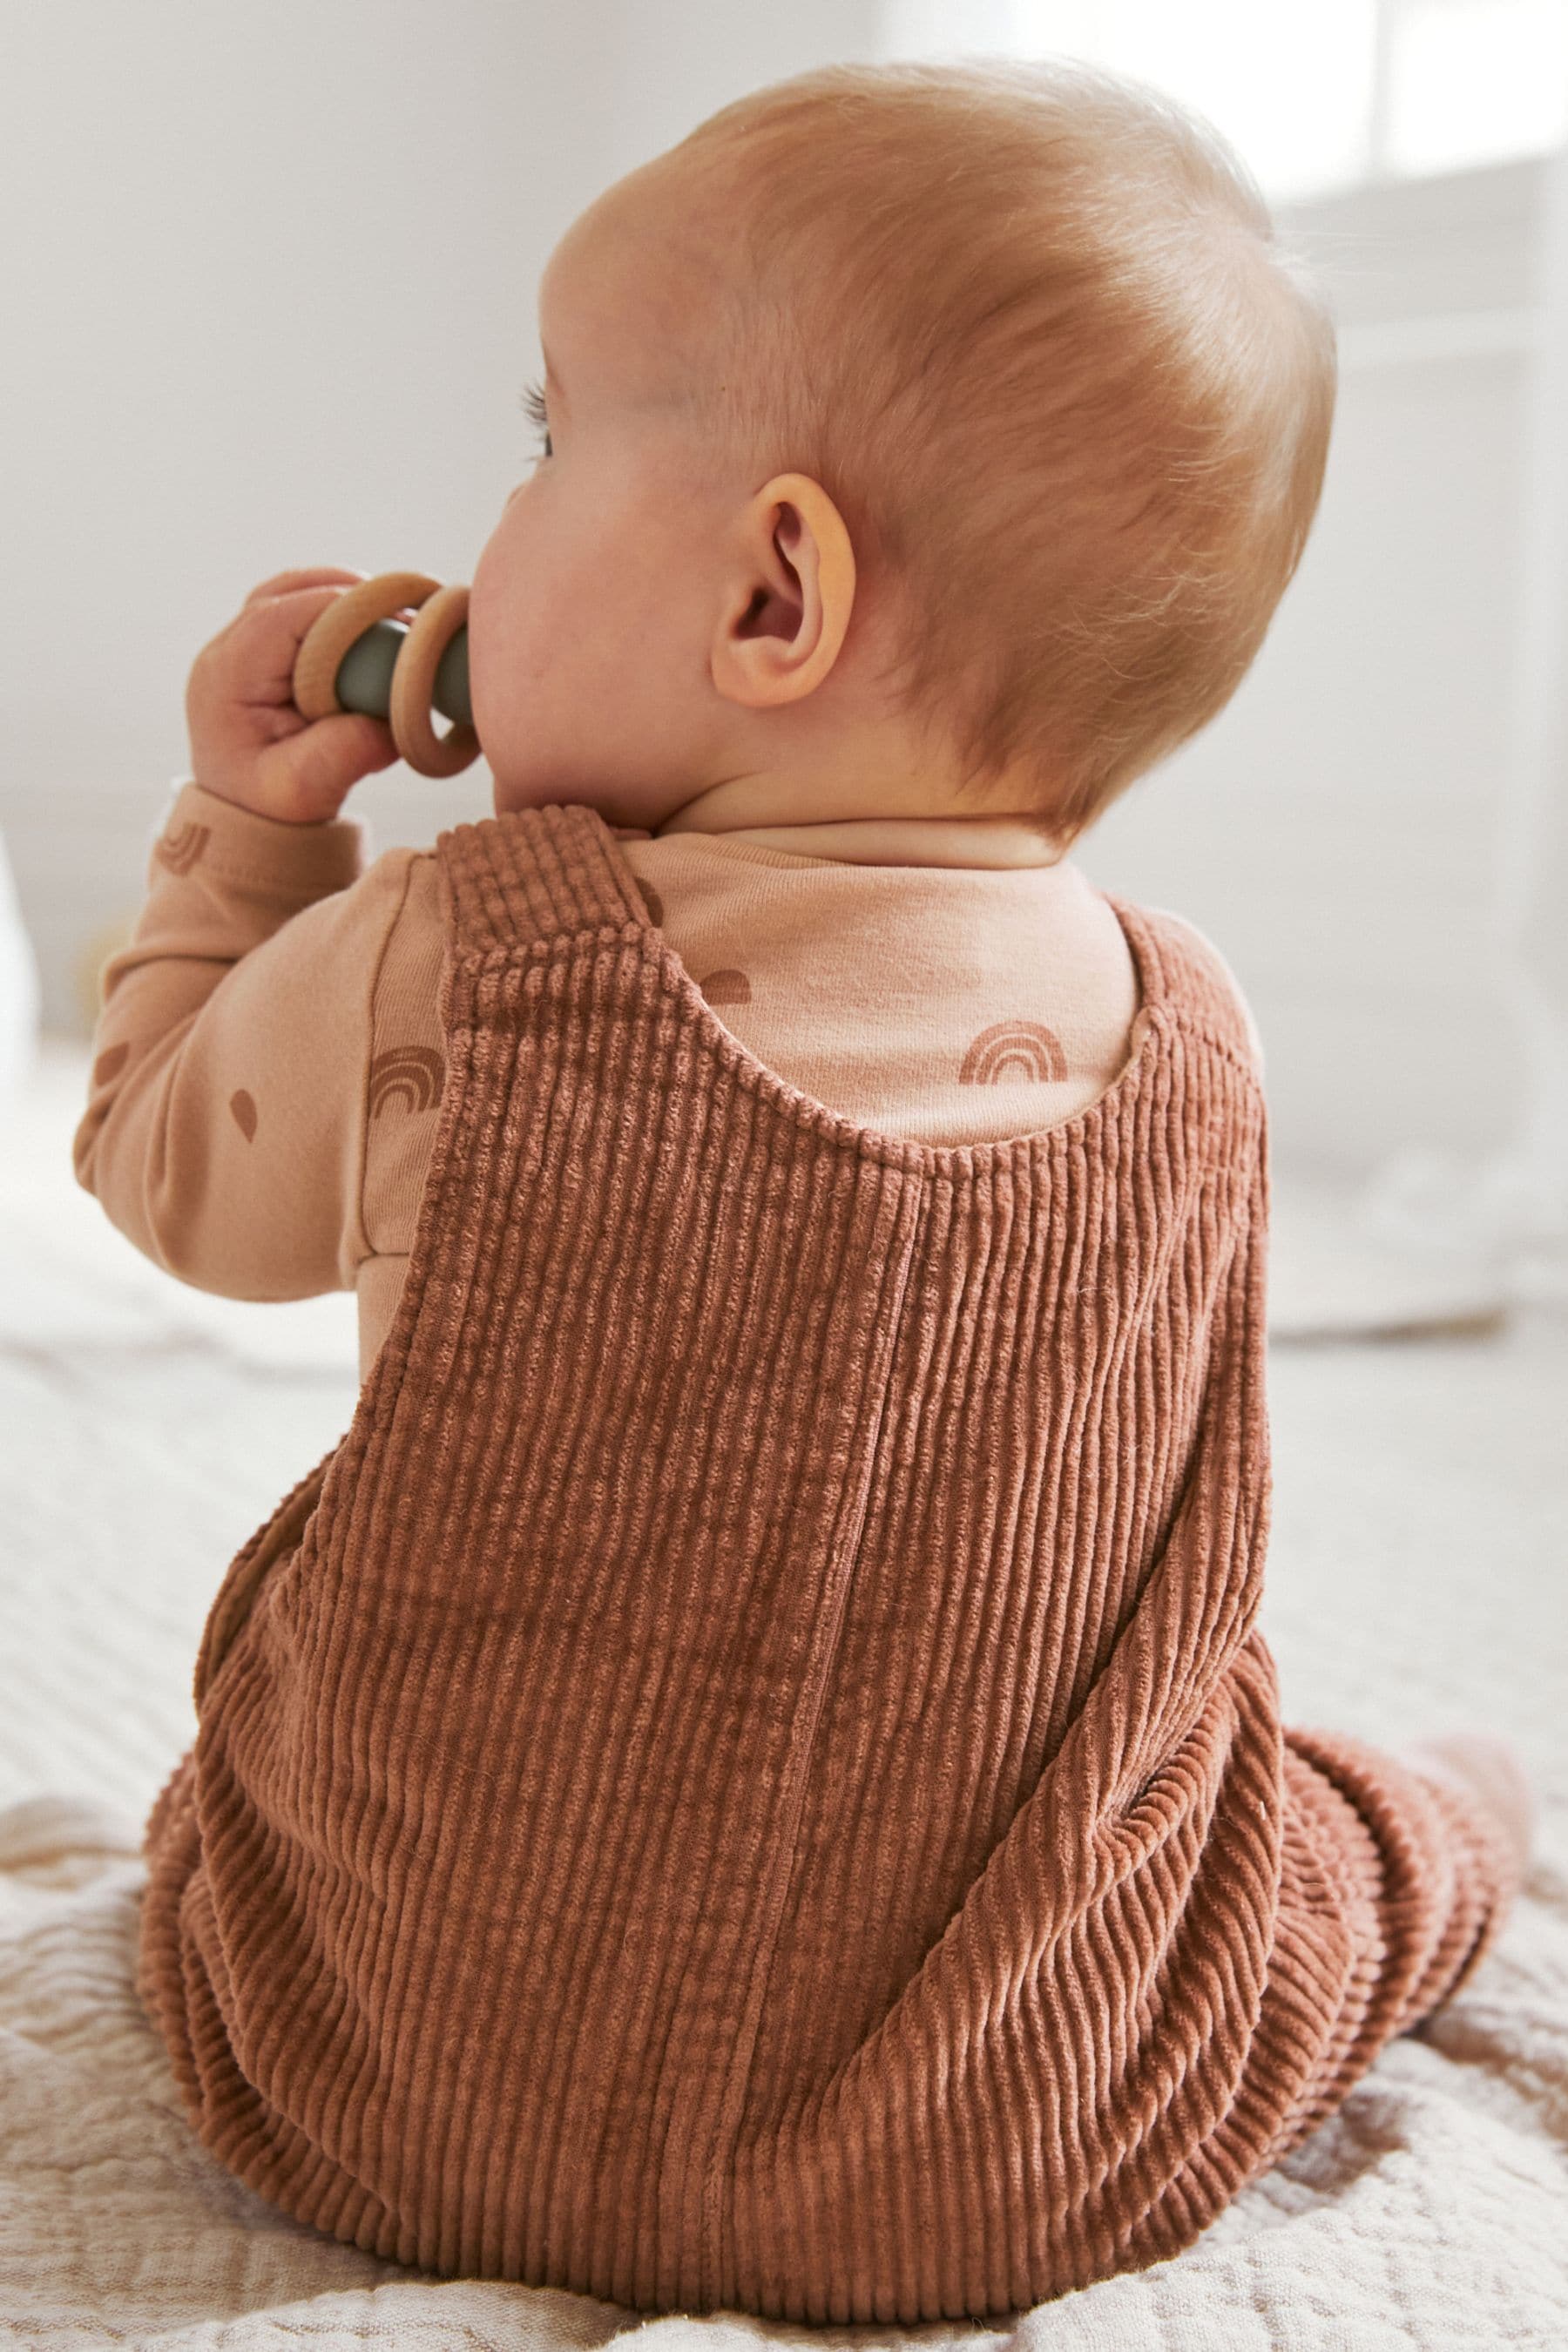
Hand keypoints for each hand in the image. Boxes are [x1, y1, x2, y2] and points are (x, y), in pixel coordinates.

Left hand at [185, 566, 405, 823]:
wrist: (243, 822)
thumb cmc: (270, 810)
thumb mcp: (306, 789)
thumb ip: (347, 751)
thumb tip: (396, 714)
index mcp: (228, 677)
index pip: (283, 614)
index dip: (344, 605)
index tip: (400, 617)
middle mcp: (224, 652)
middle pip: (288, 590)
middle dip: (351, 592)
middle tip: (407, 612)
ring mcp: (237, 648)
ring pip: (291, 592)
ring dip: (344, 595)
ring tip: (393, 617)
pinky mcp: (256, 653)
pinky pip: (296, 611)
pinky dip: (335, 611)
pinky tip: (369, 631)